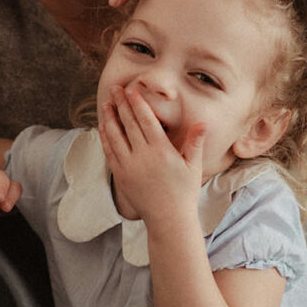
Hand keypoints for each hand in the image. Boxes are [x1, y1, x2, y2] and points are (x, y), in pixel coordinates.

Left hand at [99, 85, 204, 226]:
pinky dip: (105, 137)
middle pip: (129, 123)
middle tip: (115, 88)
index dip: (137, 103)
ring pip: (115, 136)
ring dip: (110, 117)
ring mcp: (129, 166)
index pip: (146, 120)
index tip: (131, 90)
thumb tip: (203, 123)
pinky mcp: (121, 176)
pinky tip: (103, 126)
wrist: (168, 219)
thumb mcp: (193, 166)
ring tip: (107, 102)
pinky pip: (110, 152)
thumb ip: (195, 142)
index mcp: (161, 151)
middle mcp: (143, 157)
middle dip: (121, 104)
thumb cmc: (184, 192)